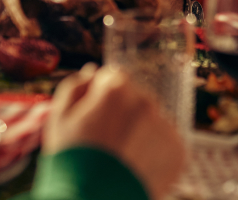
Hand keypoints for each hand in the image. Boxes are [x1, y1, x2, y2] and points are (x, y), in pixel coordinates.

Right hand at [43, 64, 186, 199]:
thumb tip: (92, 71)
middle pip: (135, 99)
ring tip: (120, 157)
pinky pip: (165, 143)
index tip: (94, 118)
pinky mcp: (178, 150)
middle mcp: (147, 101)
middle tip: (105, 142)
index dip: (101, 98)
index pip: (114, 79)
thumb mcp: (59, 118)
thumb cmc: (71, 159)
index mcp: (117, 88)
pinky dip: (153, 152)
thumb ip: (76, 86)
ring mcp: (165, 126)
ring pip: (152, 121)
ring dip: (140, 132)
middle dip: (122, 114)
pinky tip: (135, 166)